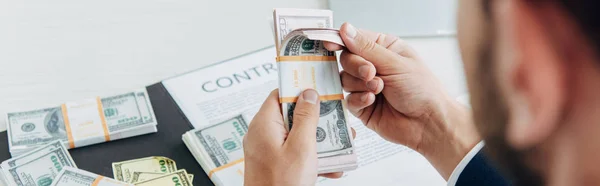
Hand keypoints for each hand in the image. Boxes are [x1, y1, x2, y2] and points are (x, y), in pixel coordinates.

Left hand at [243, 90, 343, 185]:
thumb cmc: (281, 184)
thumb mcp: (301, 147)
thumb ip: (306, 117)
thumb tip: (308, 93)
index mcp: (264, 124)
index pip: (279, 94)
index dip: (300, 90)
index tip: (320, 90)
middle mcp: (262, 134)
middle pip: (291, 115)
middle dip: (316, 119)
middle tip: (337, 121)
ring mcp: (267, 150)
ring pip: (296, 136)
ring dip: (319, 140)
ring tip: (341, 145)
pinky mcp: (273, 164)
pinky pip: (294, 153)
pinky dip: (311, 158)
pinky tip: (331, 168)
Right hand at [324, 23, 480, 178]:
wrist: (428, 122)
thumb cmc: (422, 90)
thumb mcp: (396, 62)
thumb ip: (367, 48)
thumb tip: (346, 30)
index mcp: (383, 49)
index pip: (355, 40)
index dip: (341, 40)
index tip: (331, 44)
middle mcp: (373, 66)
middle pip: (346, 60)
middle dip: (356, 66)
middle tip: (371, 72)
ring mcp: (366, 87)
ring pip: (344, 80)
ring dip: (360, 84)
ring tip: (379, 89)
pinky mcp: (362, 106)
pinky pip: (348, 99)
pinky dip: (359, 99)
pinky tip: (372, 100)